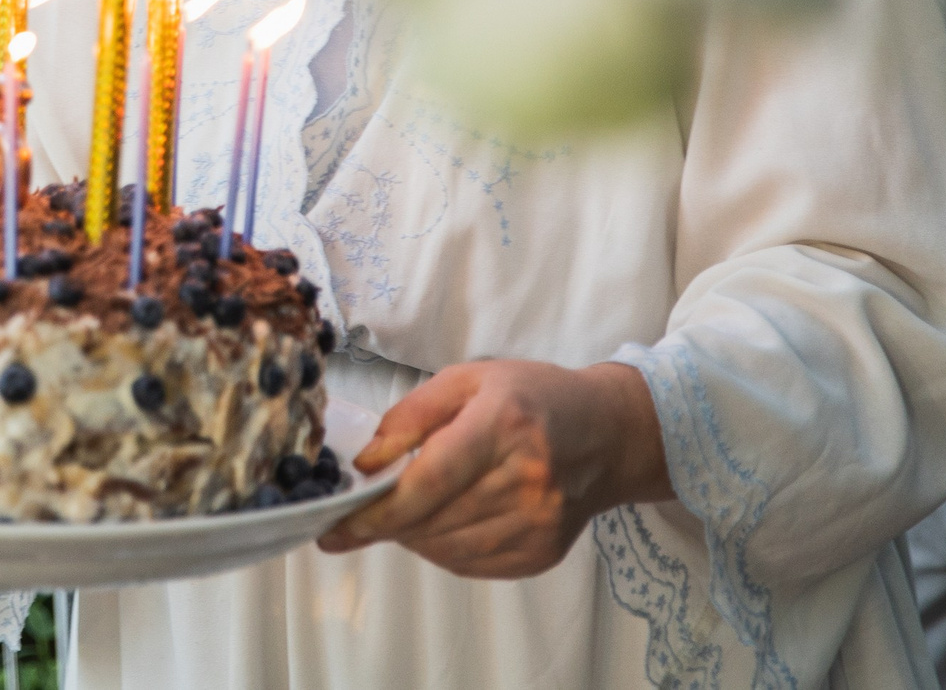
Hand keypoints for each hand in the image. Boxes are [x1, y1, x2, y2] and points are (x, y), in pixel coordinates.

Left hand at [317, 359, 671, 577]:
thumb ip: (410, 416)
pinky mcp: (542, 552)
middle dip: (386, 524)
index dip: (379, 510)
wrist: (606, 434)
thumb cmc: (531, 397)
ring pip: (447, 550)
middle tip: (359, 515)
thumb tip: (366, 462)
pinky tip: (441, 524)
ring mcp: (539, 522)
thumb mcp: (467, 380)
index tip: (339, 524)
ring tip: (406, 512)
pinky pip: (471, 565)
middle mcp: (527, 479)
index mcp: (503, 425)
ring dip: (412, 537)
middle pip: (434, 521)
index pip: (430, 482)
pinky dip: (442, 550)